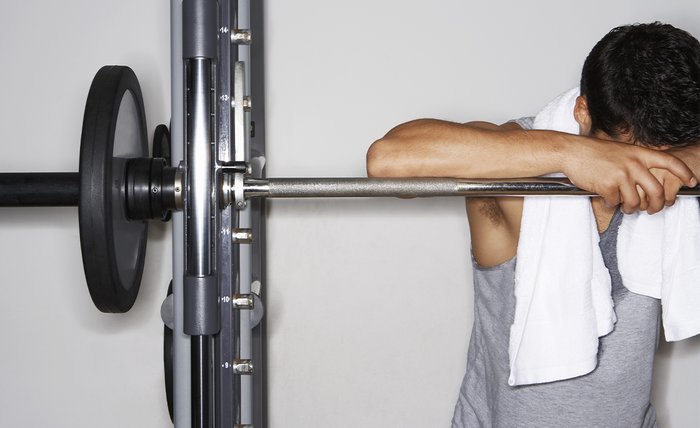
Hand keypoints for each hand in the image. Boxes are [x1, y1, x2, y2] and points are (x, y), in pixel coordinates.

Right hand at [564, 138, 697, 213]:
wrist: (571, 152)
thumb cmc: (593, 152)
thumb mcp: (620, 151)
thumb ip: (635, 162)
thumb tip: (646, 182)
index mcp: (639, 153)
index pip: (670, 162)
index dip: (684, 173)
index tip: (692, 181)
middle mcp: (634, 164)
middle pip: (657, 191)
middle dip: (657, 206)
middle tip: (652, 210)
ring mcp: (621, 175)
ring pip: (636, 202)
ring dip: (630, 208)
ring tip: (624, 206)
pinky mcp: (608, 186)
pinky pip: (615, 203)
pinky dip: (611, 204)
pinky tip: (605, 198)